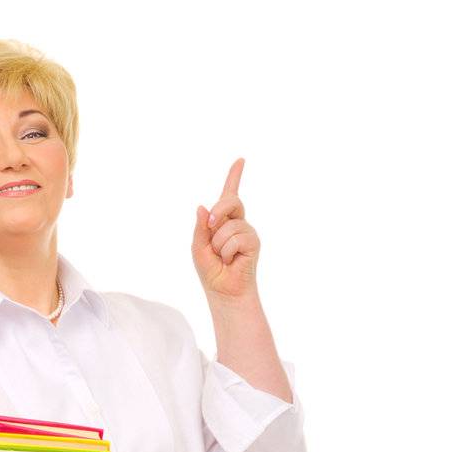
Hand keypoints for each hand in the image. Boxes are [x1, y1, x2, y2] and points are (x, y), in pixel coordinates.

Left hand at [192, 158, 260, 304]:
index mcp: (223, 221)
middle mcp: (237, 222)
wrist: (224, 292)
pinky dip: (228, 252)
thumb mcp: (198, 247)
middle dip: (218, 211)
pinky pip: (236, 239)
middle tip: (211, 228)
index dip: (234, 176)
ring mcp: (247, 231)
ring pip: (229, 226)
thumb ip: (200, 227)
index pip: (229, 194)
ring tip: (223, 258)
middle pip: (230, 200)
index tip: (241, 160)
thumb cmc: (211, 271)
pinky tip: (231, 261)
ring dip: (219, 245)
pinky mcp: (254, 242)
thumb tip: (203, 206)